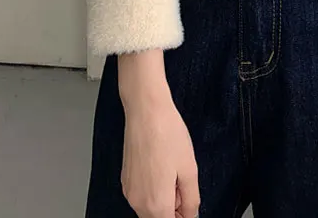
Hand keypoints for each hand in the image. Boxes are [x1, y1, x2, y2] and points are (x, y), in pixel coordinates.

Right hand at [119, 51, 199, 217]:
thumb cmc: (167, 135)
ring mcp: (129, 191)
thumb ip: (191, 200)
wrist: (146, 111)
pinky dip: (154, 188)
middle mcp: (137, 202)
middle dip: (174, 207)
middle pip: (159, 217)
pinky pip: (142, 194)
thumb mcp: (189, 169)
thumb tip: (191, 215)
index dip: (184, 214)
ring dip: (165, 197)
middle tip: (184, 182)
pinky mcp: (125, 179)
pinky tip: (161, 165)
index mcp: (156, 204)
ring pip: (150, 207)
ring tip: (173, 169)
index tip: (188, 200)